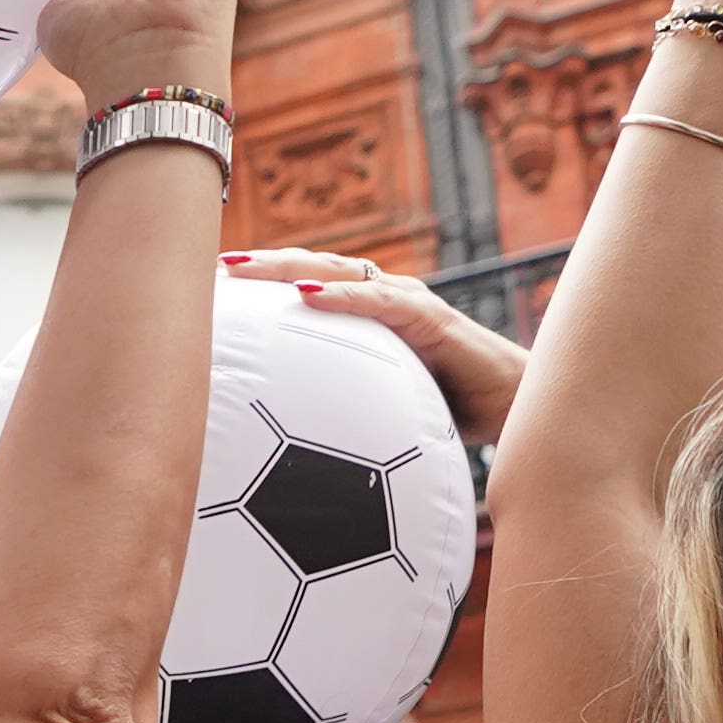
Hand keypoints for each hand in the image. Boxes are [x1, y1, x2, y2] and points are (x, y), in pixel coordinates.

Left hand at [226, 249, 522, 445]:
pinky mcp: (431, 318)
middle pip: (308, 269)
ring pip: (336, 272)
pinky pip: (380, 303)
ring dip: (285, 267)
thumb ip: (340, 413)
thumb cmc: (448, 411)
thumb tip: (284, 456)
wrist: (517, 409)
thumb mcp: (380, 410)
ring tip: (240, 267)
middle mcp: (381, 300)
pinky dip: (343, 296)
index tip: (205, 288)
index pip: (303, 288)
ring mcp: (405, 303)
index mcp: (365, 318)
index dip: (258, 284)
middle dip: (257, 266)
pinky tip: (307, 293)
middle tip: (205, 267)